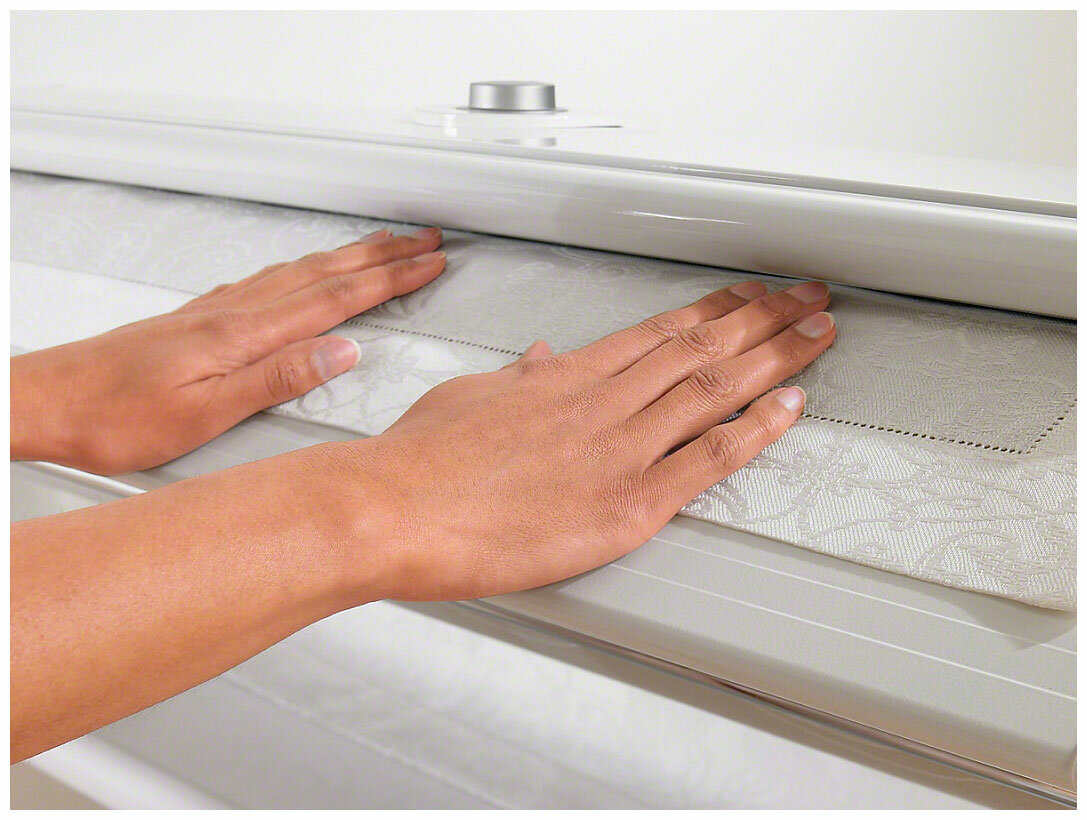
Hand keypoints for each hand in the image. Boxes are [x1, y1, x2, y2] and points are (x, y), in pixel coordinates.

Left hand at [10, 227, 445, 473]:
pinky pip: (272, 278)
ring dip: (349, 255)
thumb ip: (277, 379)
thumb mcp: (204, 413)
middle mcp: (233, 312)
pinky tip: (307, 269)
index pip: (335, 299)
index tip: (427, 264)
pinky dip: (307, 267)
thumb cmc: (115, 416)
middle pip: (325, 273)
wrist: (50, 401)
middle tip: (423, 241)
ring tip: (382, 245)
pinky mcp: (201, 318)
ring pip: (300, 271)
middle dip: (382, 255)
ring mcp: (217, 310)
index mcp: (243, 335)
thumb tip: (340, 352)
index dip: (389, 280)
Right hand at [333, 278, 834, 600]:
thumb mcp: (469, 399)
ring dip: (776, 357)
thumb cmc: (420, 462)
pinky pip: (709, 459)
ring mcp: (620, 449)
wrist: (393, 510)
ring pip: (715, 389)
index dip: (714, 311)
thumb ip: (515, 381)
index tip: (747, 296)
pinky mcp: (627, 504)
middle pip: (701, 348)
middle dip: (764, 319)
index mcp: (567, 377)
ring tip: (817, 333)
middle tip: (806, 297)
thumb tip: (541, 362)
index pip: (658, 331)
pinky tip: (791, 405)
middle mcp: (603, 402)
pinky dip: (756, 430)